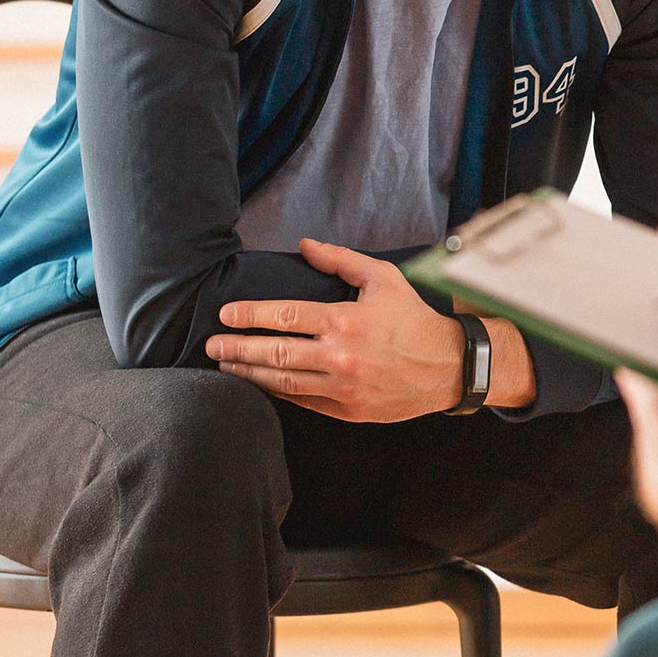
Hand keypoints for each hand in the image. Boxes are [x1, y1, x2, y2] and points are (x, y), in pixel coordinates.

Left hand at [205, 238, 464, 421]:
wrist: (446, 367)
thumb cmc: (412, 318)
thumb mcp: (383, 278)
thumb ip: (340, 260)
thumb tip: (304, 246)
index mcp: (345, 321)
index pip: (284, 316)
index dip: (249, 316)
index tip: (225, 315)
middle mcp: (339, 356)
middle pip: (274, 353)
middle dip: (237, 348)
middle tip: (212, 345)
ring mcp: (341, 387)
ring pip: (282, 382)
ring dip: (248, 374)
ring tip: (224, 366)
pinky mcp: (346, 410)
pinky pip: (302, 400)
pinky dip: (276, 393)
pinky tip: (259, 384)